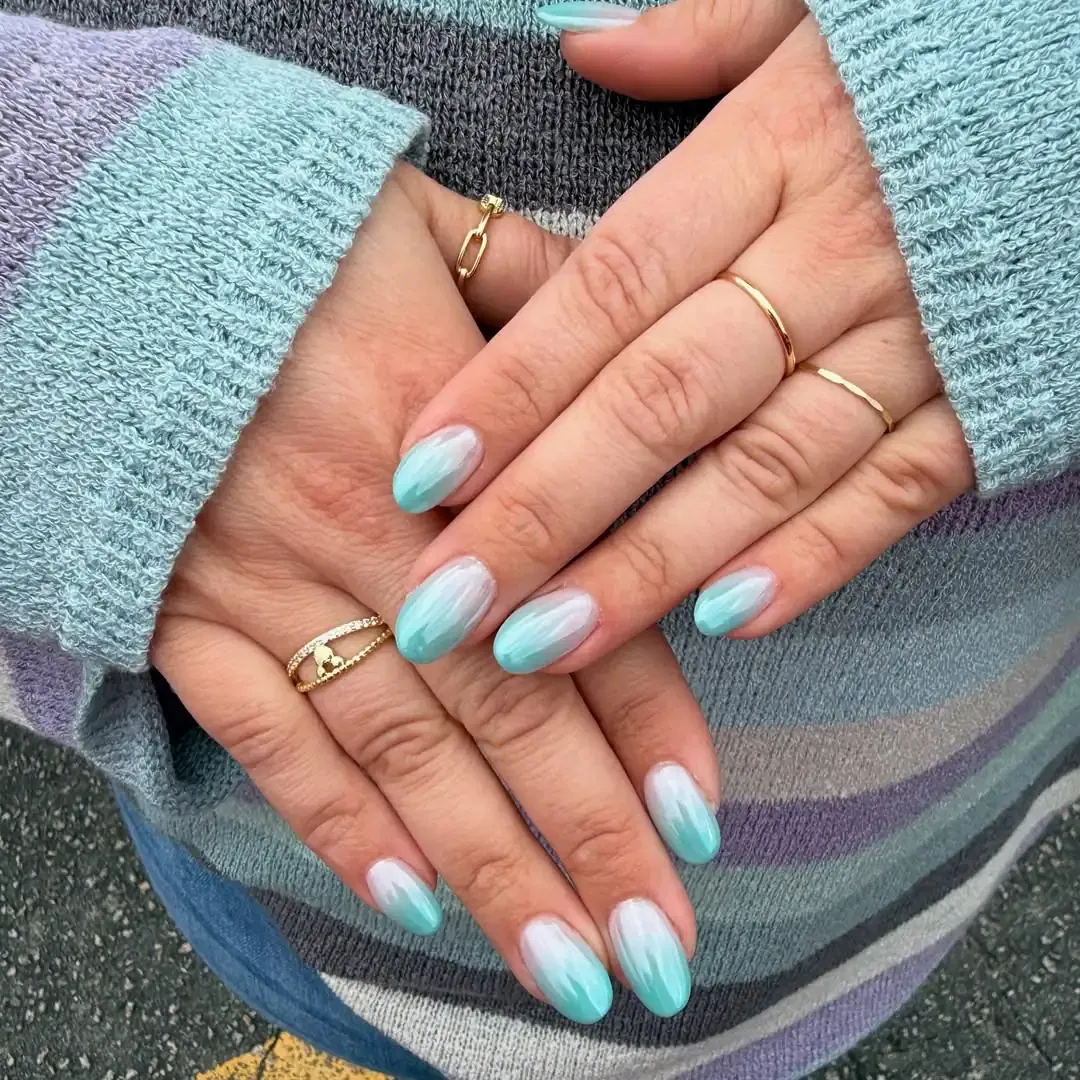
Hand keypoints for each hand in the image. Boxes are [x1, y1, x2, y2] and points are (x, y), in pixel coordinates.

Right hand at [151, 165, 719, 1022]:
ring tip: (563, 972)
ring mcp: (270, 584)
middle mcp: (371, 535)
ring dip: (488, 873)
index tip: (702, 827)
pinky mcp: (186, 611)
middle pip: (504, 715)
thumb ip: (551, 302)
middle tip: (658, 956)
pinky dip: (333, 822)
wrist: (110, 232)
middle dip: (587, 845)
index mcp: (454, 442)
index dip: (646, 724)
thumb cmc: (292, 232)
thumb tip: (641, 355)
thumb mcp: (437, 233)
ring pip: (398, 755)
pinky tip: (406, 902)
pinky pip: (263, 736)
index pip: (578, 609)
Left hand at [390, 13, 973, 675]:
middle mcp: (831, 258)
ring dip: (647, 565)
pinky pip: (895, 492)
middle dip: (544, 511)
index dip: (511, 385)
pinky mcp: (987, 401)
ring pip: (760, 469)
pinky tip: (722, 623)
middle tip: (445, 606)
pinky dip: (812, 559)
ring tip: (544, 644)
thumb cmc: (947, 52)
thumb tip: (577, 38)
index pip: (609, 287)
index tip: (419, 475)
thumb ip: (698, 33)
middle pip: (661, 402)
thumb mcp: (820, 7)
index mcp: (773, 156)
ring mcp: (917, 339)